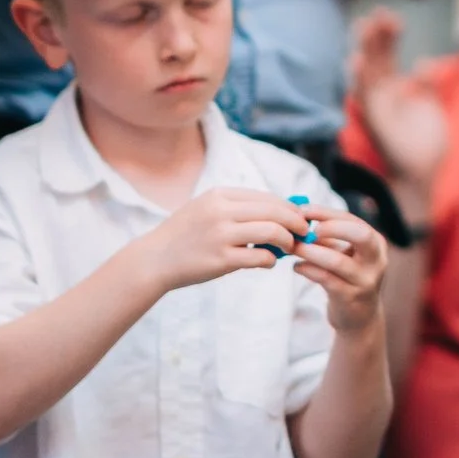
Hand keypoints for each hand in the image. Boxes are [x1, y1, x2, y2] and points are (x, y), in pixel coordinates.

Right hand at [132, 186, 307, 291]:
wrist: (154, 260)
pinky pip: (260, 257)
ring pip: (272, 232)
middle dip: (296, 222)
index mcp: (220, 195)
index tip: (299, 218)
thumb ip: (238, 208)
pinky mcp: (221, 259)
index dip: (289, 208)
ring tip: (289, 248)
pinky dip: (271, 260)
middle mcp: (221, 211)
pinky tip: (269, 262)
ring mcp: (221, 235)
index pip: (267, 197)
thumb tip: (279, 212)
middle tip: (304, 232)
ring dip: (287, 241)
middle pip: (274, 211)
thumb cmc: (185, 235)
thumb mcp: (207, 209)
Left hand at [290, 208, 390, 332]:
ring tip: (293, 247)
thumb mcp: (346, 254)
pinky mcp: (350, 298)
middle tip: (306, 230)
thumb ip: (329, 237)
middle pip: (360, 235)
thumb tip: (299, 217)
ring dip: (310, 251)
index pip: (353, 220)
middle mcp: (376, 261)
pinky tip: (297, 267)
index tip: (303, 210)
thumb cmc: (348, 278)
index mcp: (376, 243)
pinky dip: (307, 269)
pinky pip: (325, 279)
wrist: (359, 318)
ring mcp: (365, 281)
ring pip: (336, 261)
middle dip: (331, 228)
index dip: (327, 213)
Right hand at [352, 10, 448, 207]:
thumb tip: (427, 61)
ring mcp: (375, 109)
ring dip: (365, 51)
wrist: (423, 175)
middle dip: (376, 36)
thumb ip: (427, 85)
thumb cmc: (424, 145)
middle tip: (380, 13)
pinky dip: (359, 81)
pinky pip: (363, 99)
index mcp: (392, 92)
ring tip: (365, 26)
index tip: (393, 17)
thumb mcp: (429, 108)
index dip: (388, 37)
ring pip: (366, 74)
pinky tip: (356, 61)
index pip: (387, 57)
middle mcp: (380, 97)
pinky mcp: (374, 123)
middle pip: (375, 60)